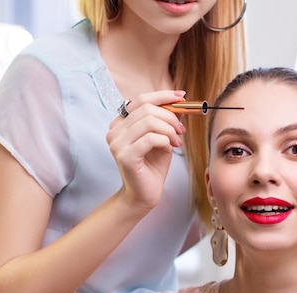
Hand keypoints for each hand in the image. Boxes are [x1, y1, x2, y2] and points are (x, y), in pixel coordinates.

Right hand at [107, 90, 186, 211]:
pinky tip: (169, 148)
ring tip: (177, 141)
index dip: (162, 96)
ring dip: (169, 130)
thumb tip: (178, 101)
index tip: (181, 97)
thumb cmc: (152, 166)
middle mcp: (114, 131)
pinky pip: (150, 138)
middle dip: (170, 116)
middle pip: (146, 109)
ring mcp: (117, 143)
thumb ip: (165, 119)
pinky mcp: (125, 156)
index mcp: (120, 123)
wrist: (144, 194)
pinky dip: (165, 141)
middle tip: (181, 130)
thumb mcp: (162, 137)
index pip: (141, 100)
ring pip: (149, 122)